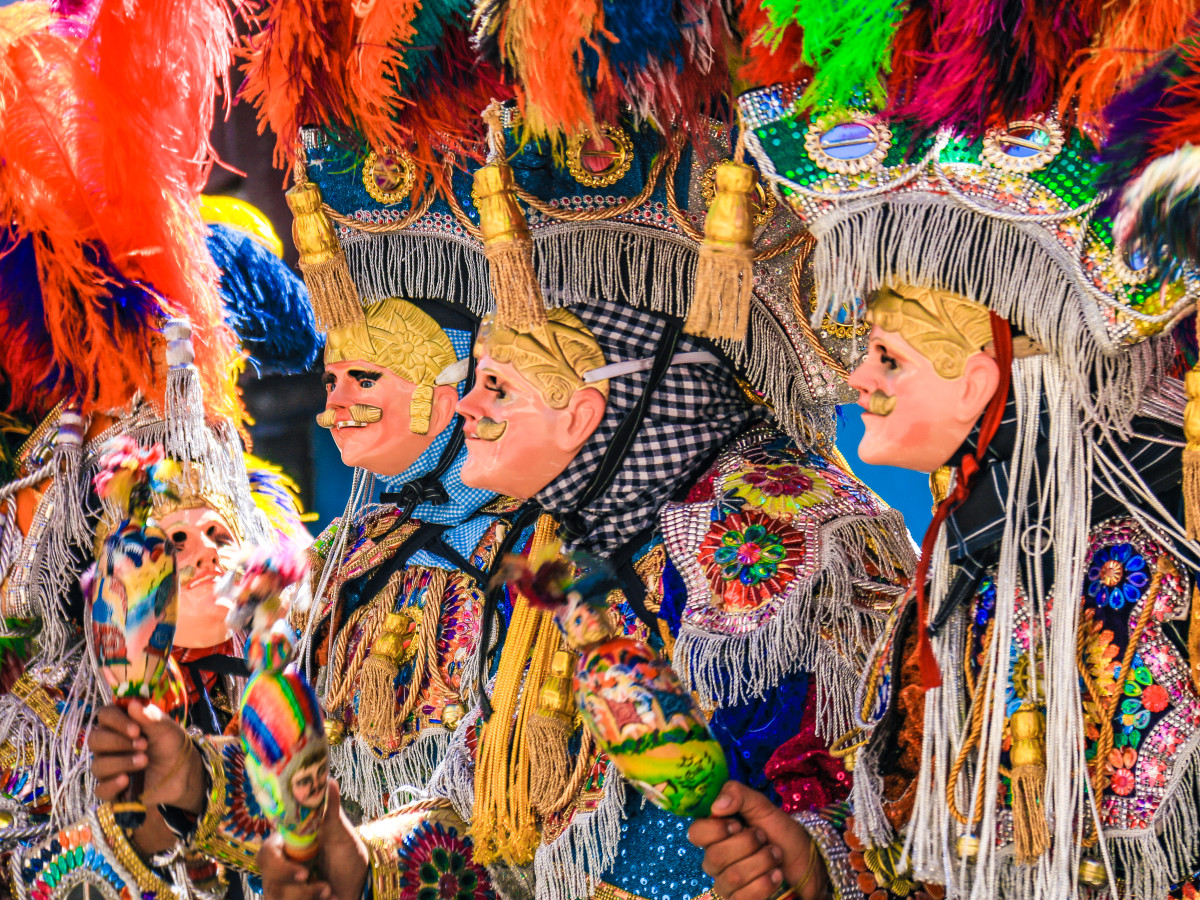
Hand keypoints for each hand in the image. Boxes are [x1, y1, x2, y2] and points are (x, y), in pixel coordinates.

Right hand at [89, 701, 206, 854]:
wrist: (183, 772)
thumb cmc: (171, 745)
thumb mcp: (167, 729)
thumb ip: (151, 717)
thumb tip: (132, 704)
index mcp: (120, 725)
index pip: (104, 715)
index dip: (116, 721)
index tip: (136, 730)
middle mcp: (109, 745)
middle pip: (95, 740)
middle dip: (118, 742)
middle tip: (143, 745)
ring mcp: (109, 767)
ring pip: (98, 765)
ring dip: (121, 762)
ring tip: (145, 761)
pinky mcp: (112, 788)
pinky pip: (100, 789)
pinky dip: (111, 785)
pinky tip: (126, 780)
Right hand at [259, 780, 368, 899]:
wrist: (360, 886)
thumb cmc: (347, 857)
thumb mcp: (341, 834)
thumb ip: (330, 811)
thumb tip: (330, 781)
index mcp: (287, 846)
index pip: (266, 853)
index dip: (279, 865)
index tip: (304, 873)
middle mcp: (280, 868)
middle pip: (269, 879)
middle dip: (295, 886)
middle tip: (320, 886)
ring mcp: (283, 889)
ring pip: (279, 897)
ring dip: (308, 897)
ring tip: (330, 891)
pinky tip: (331, 899)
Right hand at [687, 782, 825, 899]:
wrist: (805, 860)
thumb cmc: (780, 832)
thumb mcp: (762, 806)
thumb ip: (737, 794)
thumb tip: (716, 806)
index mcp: (716, 834)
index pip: (695, 834)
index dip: (715, 830)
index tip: (738, 825)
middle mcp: (716, 860)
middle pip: (715, 857)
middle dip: (748, 844)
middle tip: (764, 838)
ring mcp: (726, 883)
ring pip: (732, 878)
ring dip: (761, 862)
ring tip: (775, 854)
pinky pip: (743, 898)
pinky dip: (765, 884)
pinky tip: (776, 875)